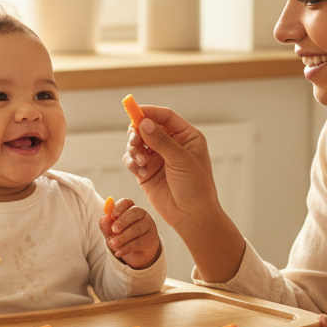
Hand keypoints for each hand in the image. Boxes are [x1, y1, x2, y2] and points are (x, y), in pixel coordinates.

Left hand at [100, 197, 160, 269]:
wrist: (136, 254)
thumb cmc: (122, 238)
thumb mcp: (111, 233)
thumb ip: (106, 226)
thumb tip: (104, 219)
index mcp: (130, 209)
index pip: (127, 202)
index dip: (119, 207)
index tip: (112, 214)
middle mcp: (142, 215)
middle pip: (135, 212)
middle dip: (123, 221)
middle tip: (114, 230)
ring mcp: (149, 227)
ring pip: (137, 229)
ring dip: (123, 237)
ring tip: (113, 244)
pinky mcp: (151, 240)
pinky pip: (139, 243)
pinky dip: (126, 248)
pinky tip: (118, 252)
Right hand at [122, 106, 219, 231]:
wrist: (191, 215)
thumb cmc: (195, 187)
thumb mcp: (181, 160)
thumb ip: (161, 141)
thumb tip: (143, 122)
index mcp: (186, 137)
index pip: (165, 116)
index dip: (149, 112)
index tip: (134, 110)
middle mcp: (171, 144)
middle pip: (147, 127)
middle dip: (137, 132)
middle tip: (135, 140)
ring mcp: (157, 158)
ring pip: (137, 142)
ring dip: (135, 149)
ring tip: (141, 161)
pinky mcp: (146, 171)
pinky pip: (131, 159)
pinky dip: (132, 162)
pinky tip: (141, 172)